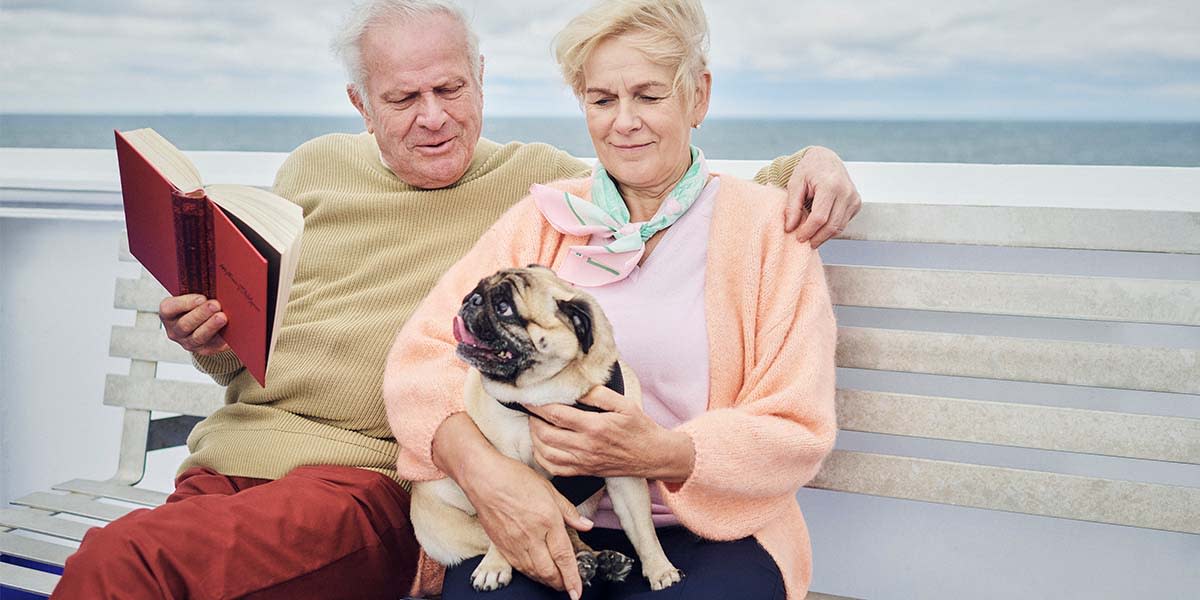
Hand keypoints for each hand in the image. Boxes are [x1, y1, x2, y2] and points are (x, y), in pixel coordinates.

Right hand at [159, 294, 229, 354]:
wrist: (206, 322)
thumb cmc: (198, 305)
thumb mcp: (194, 296)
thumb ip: (199, 290)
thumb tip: (216, 283)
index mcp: (169, 314)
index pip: (169, 309)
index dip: (185, 303)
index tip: (201, 298)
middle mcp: (175, 330)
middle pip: (185, 324)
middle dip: (201, 314)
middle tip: (215, 305)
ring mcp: (188, 342)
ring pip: (198, 337)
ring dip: (211, 326)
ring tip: (222, 317)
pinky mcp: (204, 350)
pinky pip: (213, 345)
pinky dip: (222, 338)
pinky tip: (230, 331)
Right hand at [461, 452, 591, 598]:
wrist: (483, 478)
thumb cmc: (514, 478)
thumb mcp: (549, 489)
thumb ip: (569, 511)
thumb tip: (586, 525)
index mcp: (547, 520)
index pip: (564, 557)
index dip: (573, 578)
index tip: (577, 592)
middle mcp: (532, 536)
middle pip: (548, 571)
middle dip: (560, 584)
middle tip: (568, 586)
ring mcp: (514, 543)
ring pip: (533, 572)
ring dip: (545, 580)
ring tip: (554, 581)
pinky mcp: (501, 545)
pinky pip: (518, 567)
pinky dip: (530, 574)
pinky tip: (535, 571)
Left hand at [527, 386, 694, 481]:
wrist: (653, 456)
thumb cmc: (639, 428)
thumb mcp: (624, 404)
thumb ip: (599, 394)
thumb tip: (576, 387)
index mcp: (595, 427)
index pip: (557, 415)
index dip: (538, 405)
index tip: (529, 396)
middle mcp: (586, 447)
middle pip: (546, 434)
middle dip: (533, 420)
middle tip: (532, 409)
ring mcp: (584, 462)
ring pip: (546, 453)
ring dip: (535, 438)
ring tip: (535, 425)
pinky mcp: (584, 472)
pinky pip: (554, 468)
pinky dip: (542, 457)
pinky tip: (542, 445)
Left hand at [784, 146, 861, 247]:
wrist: (826, 159)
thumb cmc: (809, 170)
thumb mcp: (795, 183)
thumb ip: (792, 206)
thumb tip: (790, 228)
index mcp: (830, 185)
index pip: (820, 217)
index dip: (808, 231)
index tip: (798, 237)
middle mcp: (846, 192)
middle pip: (832, 225)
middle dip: (817, 238)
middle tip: (804, 242)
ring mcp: (854, 198)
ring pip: (839, 227)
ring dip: (824, 236)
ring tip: (811, 238)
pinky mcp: (857, 203)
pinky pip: (843, 223)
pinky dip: (832, 229)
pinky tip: (820, 228)